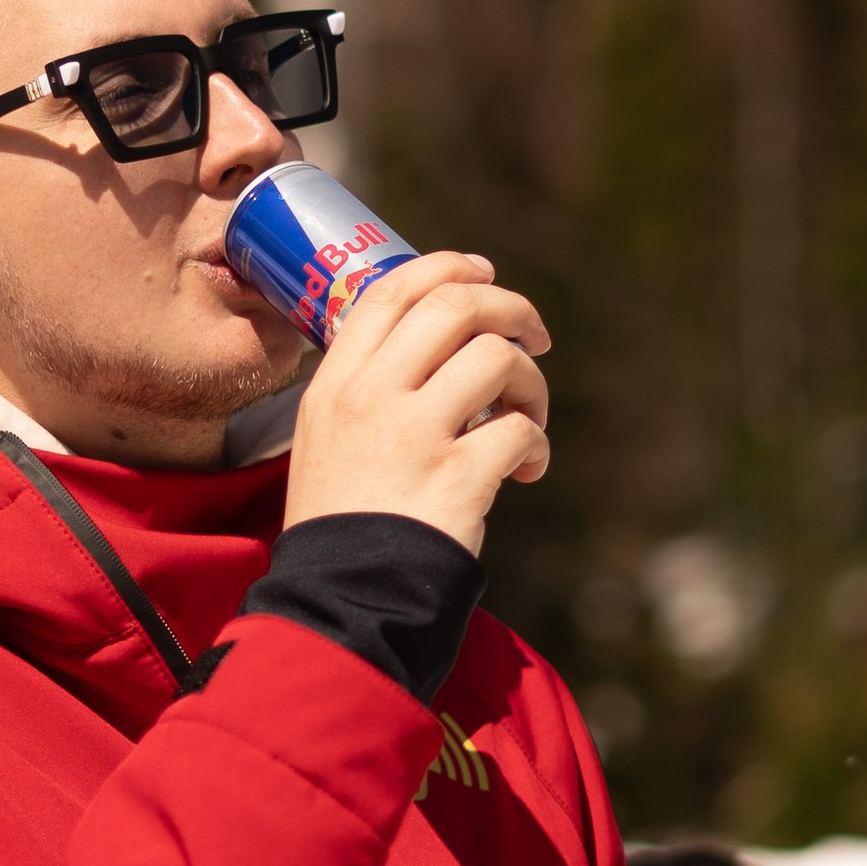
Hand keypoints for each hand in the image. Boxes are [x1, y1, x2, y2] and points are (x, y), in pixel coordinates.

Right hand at [280, 251, 549, 553]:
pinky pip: (521, 430)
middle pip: (455, 306)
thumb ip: (371, 388)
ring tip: (527, 421)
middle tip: (535, 337)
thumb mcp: (328, 438)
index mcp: (336, 383)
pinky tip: (527, 473)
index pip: (392, 289)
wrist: (343, 598)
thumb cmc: (345, 520)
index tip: (484, 274)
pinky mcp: (457, 477)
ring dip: (531, 385)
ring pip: (498, 359)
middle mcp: (371, 396)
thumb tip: (448, 347)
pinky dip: (538, 447)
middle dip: (511, 309)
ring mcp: (414, 434)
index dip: (448, 267)